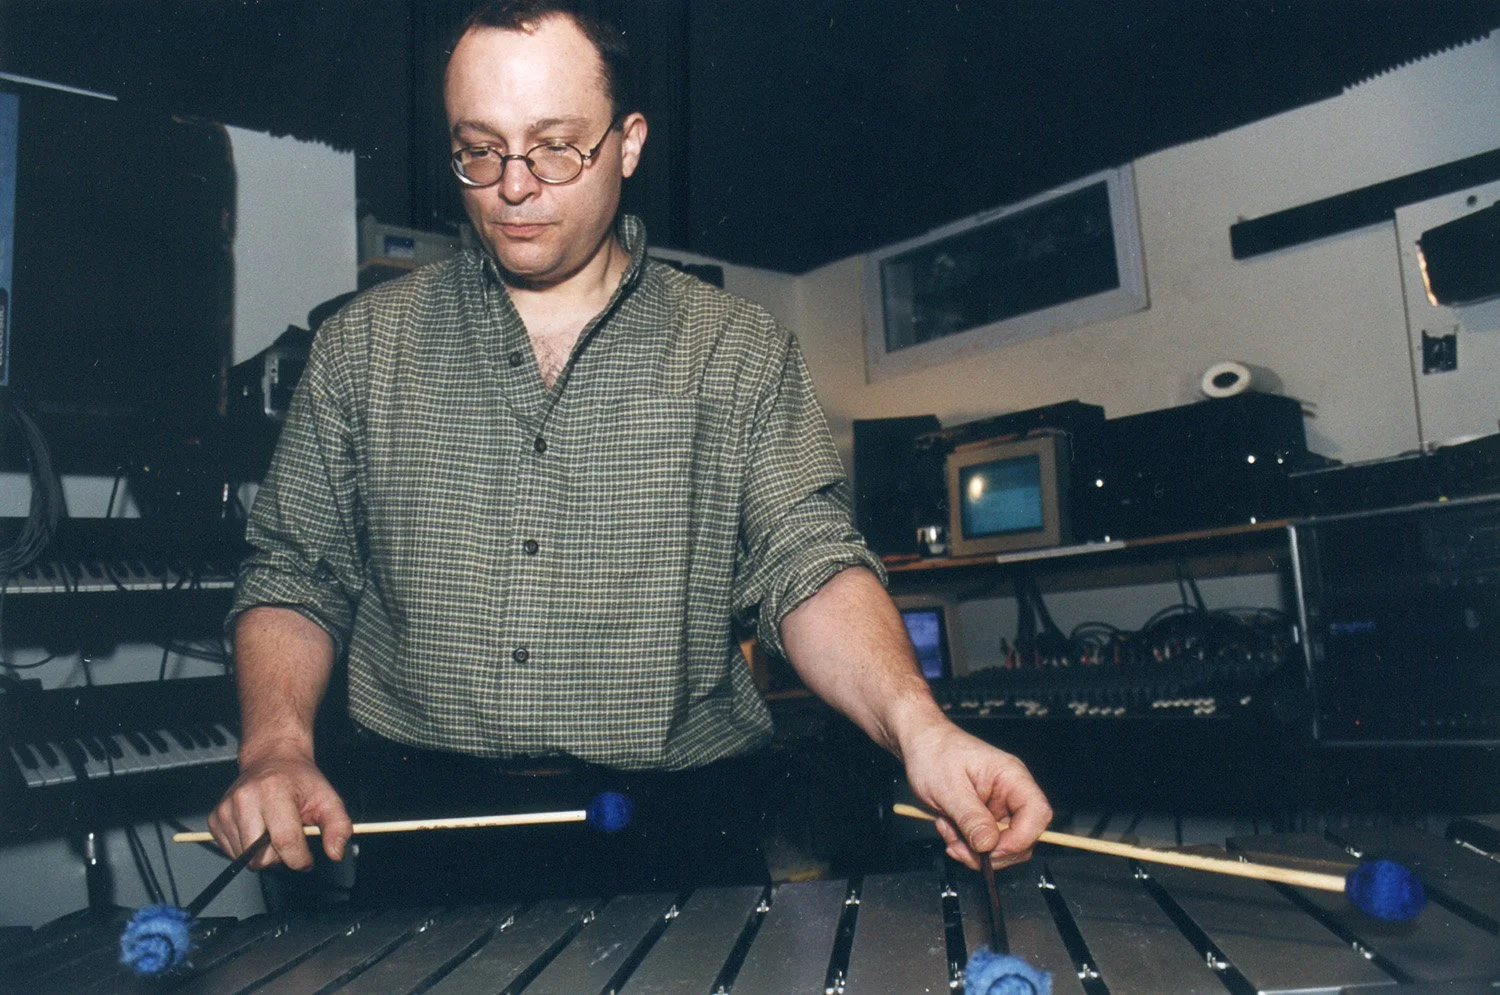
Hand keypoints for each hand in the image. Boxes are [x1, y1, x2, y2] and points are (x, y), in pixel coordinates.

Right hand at [207, 745, 351, 871]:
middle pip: (260, 858)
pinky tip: (258, 829)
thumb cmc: (298, 780)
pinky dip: (248, 849)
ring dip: (263, 853)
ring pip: (245, 859)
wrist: (272, 760)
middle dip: (279, 857)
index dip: (300, 858)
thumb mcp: (328, 798)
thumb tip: (335, 852)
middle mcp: (244, 799)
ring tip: (273, 829)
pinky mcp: (215, 819)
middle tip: (289, 836)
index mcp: (274, 791)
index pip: (285, 842)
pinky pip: (232, 853)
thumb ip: (338, 826)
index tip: (307, 858)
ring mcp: (226, 810)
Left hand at [899, 719, 1051, 870]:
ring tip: (948, 832)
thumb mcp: (948, 787)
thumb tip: (989, 845)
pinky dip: (966, 846)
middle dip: (991, 852)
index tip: (991, 851)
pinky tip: (948, 828)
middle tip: (958, 848)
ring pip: (1003, 846)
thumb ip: (970, 817)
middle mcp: (1011, 793)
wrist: (921, 745)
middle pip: (1024, 837)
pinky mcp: (986, 818)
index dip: (1021, 839)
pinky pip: (986, 843)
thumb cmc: (934, 754)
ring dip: (974, 851)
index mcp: (1011, 777)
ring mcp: (999, 807)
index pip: (1038, 814)